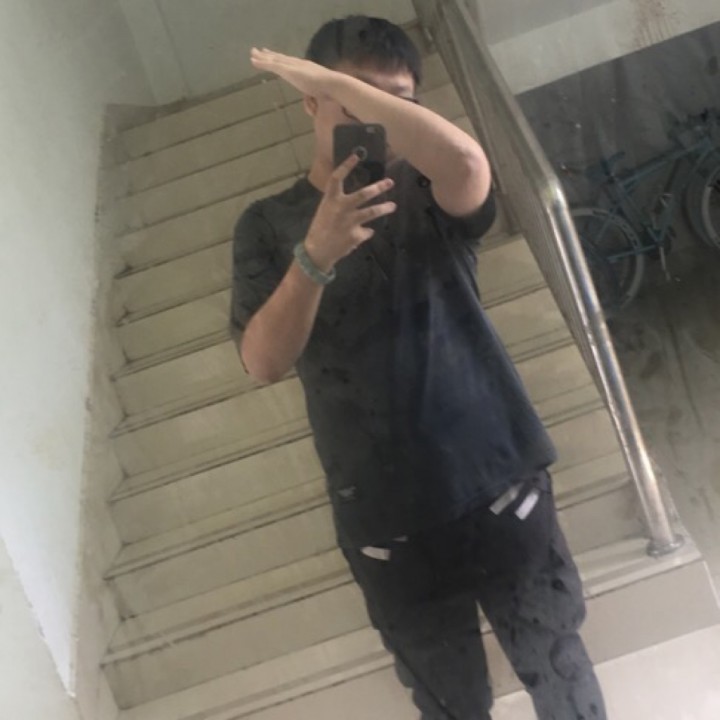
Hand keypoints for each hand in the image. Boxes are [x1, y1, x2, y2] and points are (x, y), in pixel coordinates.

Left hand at [250, 47, 335, 98]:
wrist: (332, 84)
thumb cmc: (329, 91)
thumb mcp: (318, 96)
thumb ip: (313, 101)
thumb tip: (313, 111)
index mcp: (305, 69)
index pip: (290, 63)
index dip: (281, 60)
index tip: (273, 56)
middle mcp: (298, 64)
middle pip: (281, 58)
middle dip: (269, 54)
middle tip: (258, 51)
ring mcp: (293, 66)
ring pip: (275, 59)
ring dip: (262, 56)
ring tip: (252, 53)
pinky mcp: (288, 69)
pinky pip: (272, 64)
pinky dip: (262, 62)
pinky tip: (253, 60)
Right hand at [304, 154, 396, 270]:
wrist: (317, 251)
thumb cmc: (321, 228)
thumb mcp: (325, 210)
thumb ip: (338, 202)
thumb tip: (355, 198)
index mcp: (330, 199)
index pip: (337, 178)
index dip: (346, 166)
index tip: (356, 155)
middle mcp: (341, 208)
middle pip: (363, 194)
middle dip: (378, 187)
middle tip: (390, 182)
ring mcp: (350, 222)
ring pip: (372, 212)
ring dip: (385, 208)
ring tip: (393, 206)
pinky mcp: (356, 235)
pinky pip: (367, 231)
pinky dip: (366, 232)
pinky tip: (362, 234)